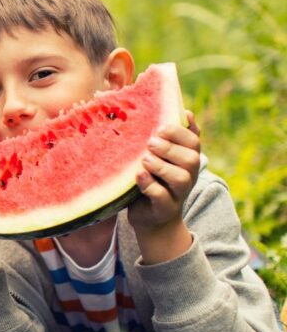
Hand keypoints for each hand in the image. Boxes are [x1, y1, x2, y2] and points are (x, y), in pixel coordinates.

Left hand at [128, 111, 201, 236]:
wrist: (152, 219)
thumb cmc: (155, 181)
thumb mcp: (164, 158)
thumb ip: (174, 138)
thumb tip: (186, 112)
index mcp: (188, 160)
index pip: (193, 141)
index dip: (179, 132)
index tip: (160, 128)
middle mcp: (188, 177)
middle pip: (190, 159)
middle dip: (170, 148)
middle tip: (150, 143)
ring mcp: (178, 194)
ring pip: (180, 178)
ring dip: (161, 166)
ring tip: (144, 160)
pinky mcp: (164, 209)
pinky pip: (162, 196)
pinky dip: (150, 184)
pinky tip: (138, 175)